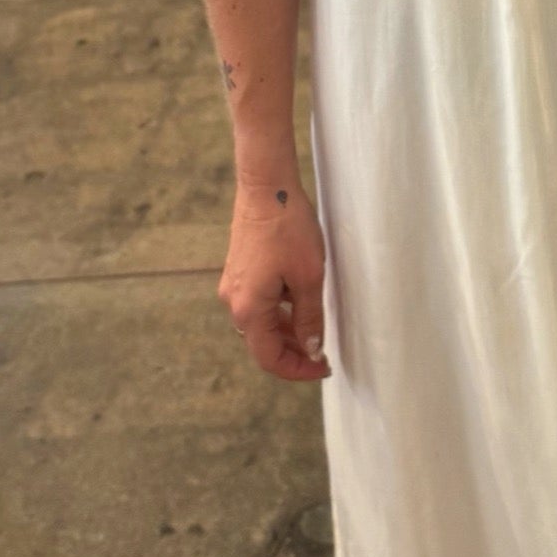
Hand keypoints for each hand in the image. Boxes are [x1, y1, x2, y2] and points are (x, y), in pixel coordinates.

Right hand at [220, 176, 329, 380]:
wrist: (266, 187)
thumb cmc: (288, 228)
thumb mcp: (308, 277)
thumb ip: (309, 318)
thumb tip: (311, 348)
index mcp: (249, 309)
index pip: (269, 358)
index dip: (297, 370)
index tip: (322, 367)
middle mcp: (234, 302)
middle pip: (263, 344)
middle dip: (294, 352)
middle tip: (323, 353)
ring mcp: (234, 286)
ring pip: (261, 324)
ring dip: (287, 332)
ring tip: (317, 329)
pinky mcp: (239, 271)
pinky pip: (259, 304)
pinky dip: (280, 312)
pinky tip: (301, 304)